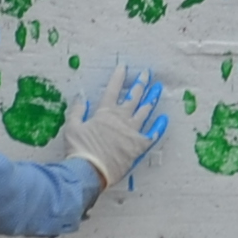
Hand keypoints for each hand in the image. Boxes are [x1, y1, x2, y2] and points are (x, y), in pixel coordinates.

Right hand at [63, 71, 177, 202]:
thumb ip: (78, 110)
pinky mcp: (139, 146)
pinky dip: (159, 126)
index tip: (124, 66)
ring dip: (152, 99)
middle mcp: (121, 118)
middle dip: (141, 83)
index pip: (113, 89)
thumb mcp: (72, 127)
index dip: (119, 76)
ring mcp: (132, 131)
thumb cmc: (80, 150)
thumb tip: (81, 97)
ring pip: (145, 111)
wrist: (89, 171)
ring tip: (158, 89)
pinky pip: (152, 134)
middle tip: (147, 73)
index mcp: (105, 113)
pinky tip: (164, 119)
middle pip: (133, 96)